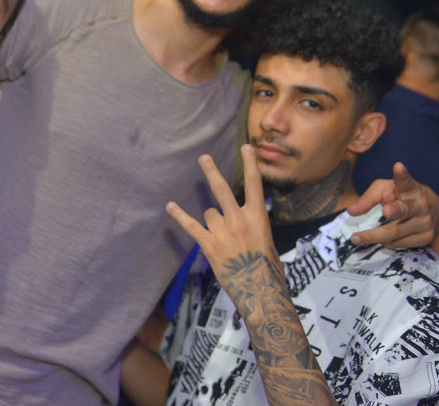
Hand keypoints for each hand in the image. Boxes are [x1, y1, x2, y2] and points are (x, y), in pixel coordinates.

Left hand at [168, 148, 335, 404]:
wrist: (260, 290)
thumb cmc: (269, 269)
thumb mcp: (268, 241)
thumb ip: (255, 226)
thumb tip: (246, 219)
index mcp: (257, 217)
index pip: (254, 184)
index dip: (250, 164)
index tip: (245, 147)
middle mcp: (239, 219)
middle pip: (222, 189)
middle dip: (211, 172)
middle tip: (203, 157)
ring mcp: (222, 231)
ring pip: (209, 212)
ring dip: (212, 220)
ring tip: (222, 236)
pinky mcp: (209, 244)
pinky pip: (191, 225)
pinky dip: (180, 215)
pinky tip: (170, 206)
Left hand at [347, 162, 438, 247]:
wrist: (433, 210)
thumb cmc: (402, 196)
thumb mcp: (385, 190)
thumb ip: (368, 198)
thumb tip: (351, 212)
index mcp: (410, 188)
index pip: (405, 181)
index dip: (401, 175)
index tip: (398, 167)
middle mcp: (421, 204)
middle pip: (403, 210)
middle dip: (394, 211)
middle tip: (385, 210)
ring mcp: (426, 222)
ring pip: (396, 233)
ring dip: (374, 237)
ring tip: (357, 238)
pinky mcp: (427, 238)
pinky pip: (401, 244)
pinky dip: (388, 242)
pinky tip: (381, 240)